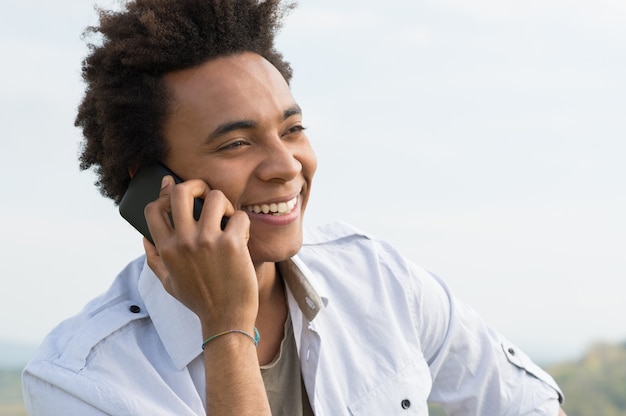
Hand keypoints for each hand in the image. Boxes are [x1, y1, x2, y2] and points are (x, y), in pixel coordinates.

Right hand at [143, 175, 258, 333]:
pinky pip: (239, 216)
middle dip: (195, 185)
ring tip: (227, 217)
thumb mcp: (168, 282)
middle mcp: (184, 242)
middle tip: (206, 195)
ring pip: (215, 196)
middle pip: (180, 192)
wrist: (225, 319)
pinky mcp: (232, 244)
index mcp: (166, 249)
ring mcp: (208, 241)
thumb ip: (154, 259)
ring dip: (224, 203)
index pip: (153, 208)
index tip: (175, 189)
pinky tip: (242, 236)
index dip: (164, 193)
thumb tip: (144, 237)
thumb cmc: (199, 300)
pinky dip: (243, 222)